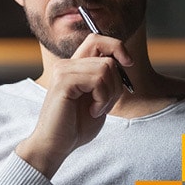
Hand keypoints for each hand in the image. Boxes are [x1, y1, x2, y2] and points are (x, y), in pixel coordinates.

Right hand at [16, 34, 133, 178]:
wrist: (56, 145)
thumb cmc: (76, 126)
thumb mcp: (98, 98)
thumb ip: (106, 79)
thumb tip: (123, 62)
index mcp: (74, 67)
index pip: (97, 39)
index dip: (117, 46)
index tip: (128, 64)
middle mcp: (66, 65)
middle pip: (107, 55)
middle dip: (116, 82)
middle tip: (105, 103)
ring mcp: (63, 71)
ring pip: (106, 68)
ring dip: (109, 94)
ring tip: (97, 109)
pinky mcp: (63, 82)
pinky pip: (98, 80)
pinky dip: (102, 98)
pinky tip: (93, 111)